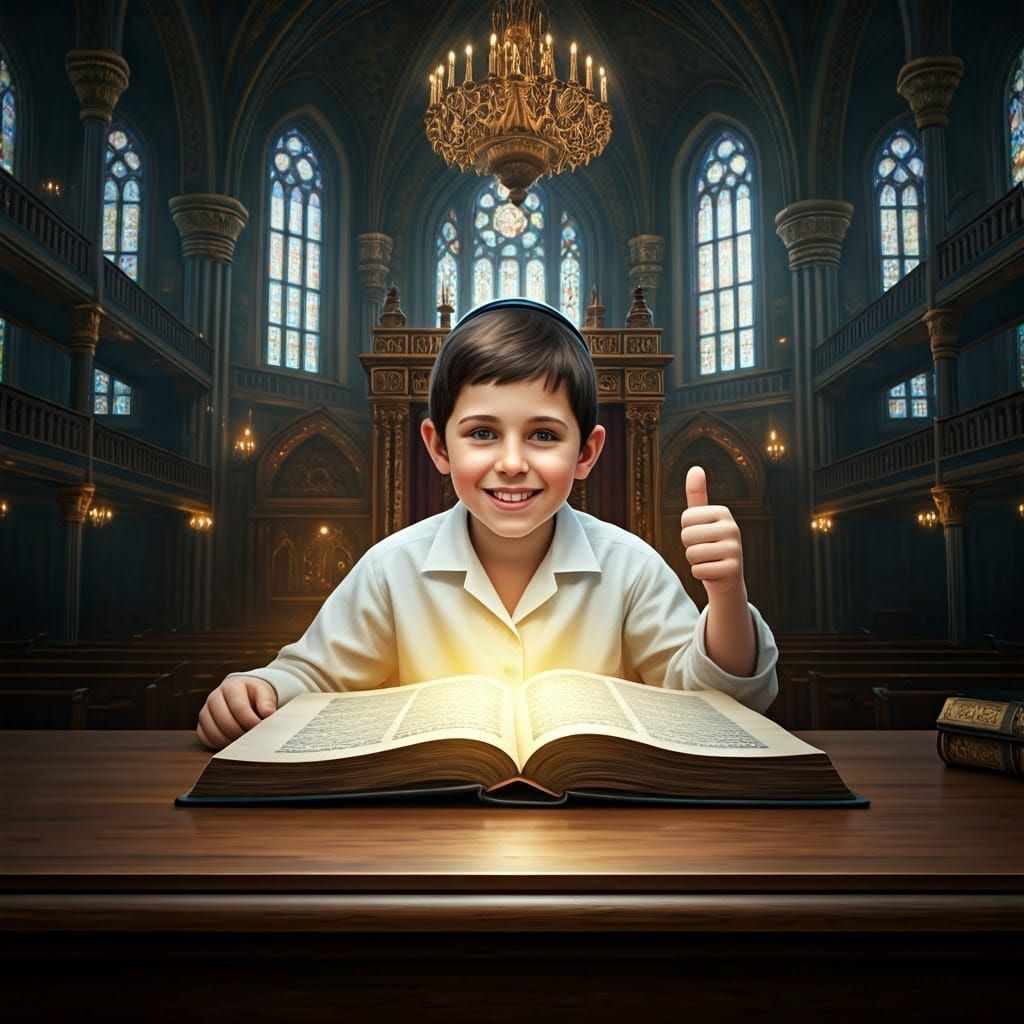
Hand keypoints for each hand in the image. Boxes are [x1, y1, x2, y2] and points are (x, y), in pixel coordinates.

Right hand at [197, 675, 277, 750]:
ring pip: (214, 733)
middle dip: (242, 733)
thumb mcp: (264, 693)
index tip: (261, 727)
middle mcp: (214, 697)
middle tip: (253, 737)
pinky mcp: (201, 725)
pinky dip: (219, 745)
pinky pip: (206, 739)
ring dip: (231, 741)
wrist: (244, 696)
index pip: (239, 708)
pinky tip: (233, 743)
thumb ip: (267, 701)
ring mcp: (205, 712)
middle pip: (225, 722)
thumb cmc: (255, 695)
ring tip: (245, 740)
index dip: (251, 721)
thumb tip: (267, 712)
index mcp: (231, 686)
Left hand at [680, 465, 746, 601]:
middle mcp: (733, 528)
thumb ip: (697, 495)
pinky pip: (699, 570)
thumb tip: (695, 469)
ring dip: (695, 561)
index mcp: (723, 512)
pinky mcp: (733, 569)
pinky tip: (713, 572)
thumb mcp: (702, 520)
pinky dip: (701, 574)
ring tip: (708, 560)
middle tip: (705, 550)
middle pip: (687, 536)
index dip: (687, 530)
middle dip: (690, 547)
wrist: (727, 577)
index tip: (701, 536)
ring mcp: (735, 549)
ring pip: (692, 554)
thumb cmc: (709, 544)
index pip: (686, 518)